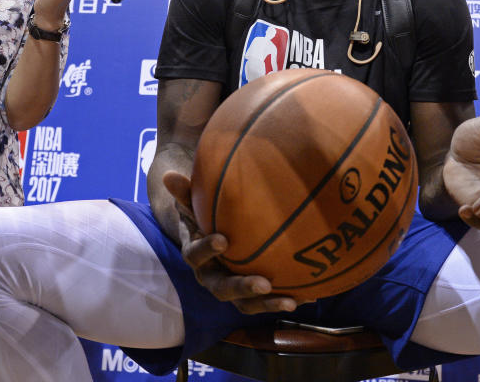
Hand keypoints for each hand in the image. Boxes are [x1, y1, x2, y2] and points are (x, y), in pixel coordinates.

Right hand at [162, 171, 298, 313]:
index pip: (196, 256)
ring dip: (268, 304)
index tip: (224, 240)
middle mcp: (211, 277)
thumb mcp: (194, 203)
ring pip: (246, 304)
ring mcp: (231, 288)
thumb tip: (169, 174)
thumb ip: (186, 191)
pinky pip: (266, 302)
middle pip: (222, 289)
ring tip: (291, 301)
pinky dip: (286, 299)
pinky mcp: (250, 295)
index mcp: (196, 255)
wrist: (212, 236)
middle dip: (243, 288)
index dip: (207, 250)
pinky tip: (310, 296)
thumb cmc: (204, 215)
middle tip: (264, 283)